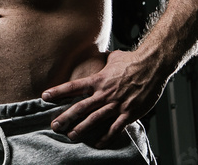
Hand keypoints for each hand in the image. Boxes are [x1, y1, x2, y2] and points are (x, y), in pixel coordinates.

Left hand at [41, 50, 165, 146]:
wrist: (152, 66)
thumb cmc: (133, 60)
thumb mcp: (113, 57)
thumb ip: (103, 60)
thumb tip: (98, 55)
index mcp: (98, 80)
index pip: (74, 87)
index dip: (58, 92)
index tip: (45, 96)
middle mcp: (104, 93)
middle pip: (80, 107)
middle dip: (66, 117)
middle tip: (54, 126)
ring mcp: (116, 104)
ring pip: (95, 120)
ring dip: (82, 129)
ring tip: (71, 136)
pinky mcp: (128, 113)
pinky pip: (115, 128)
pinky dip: (106, 137)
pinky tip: (98, 144)